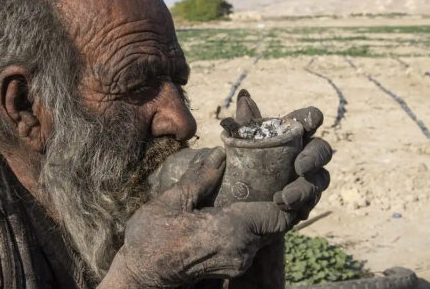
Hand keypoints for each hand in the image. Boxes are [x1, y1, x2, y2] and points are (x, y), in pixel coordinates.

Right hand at [100, 147, 314, 287]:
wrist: (140, 275)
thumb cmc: (151, 239)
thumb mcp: (172, 201)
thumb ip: (200, 178)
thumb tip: (219, 154)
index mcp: (232, 231)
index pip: (279, 216)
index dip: (289, 196)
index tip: (284, 176)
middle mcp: (243, 251)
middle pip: (277, 225)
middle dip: (280, 201)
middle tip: (274, 175)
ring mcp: (238, 262)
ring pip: (266, 235)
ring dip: (266, 213)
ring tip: (259, 187)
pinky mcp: (231, 267)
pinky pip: (254, 243)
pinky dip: (255, 225)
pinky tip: (243, 206)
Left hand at [235, 89, 331, 220]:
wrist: (224, 210)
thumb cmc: (229, 171)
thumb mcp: (230, 149)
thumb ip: (240, 126)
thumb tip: (244, 97)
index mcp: (286, 135)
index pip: (306, 120)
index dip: (312, 118)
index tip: (311, 121)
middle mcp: (301, 155)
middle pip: (322, 149)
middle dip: (315, 157)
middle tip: (300, 167)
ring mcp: (304, 180)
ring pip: (320, 179)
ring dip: (305, 188)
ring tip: (283, 198)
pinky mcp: (302, 204)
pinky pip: (311, 203)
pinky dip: (302, 206)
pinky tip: (289, 211)